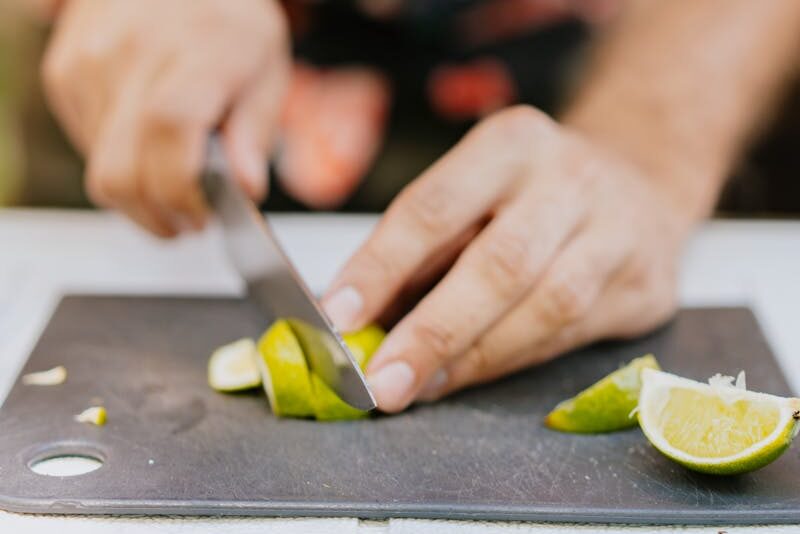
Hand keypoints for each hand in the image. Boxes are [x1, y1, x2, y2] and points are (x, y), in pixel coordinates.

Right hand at [42, 0, 288, 235]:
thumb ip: (255, 132)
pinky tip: (148, 148)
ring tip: (176, 182)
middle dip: (157, 216)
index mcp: (195, 52)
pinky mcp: (64, 73)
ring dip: (140, 195)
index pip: (168, 132)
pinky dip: (120, 164)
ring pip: (101, 169)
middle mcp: (131, 54)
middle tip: (189, 223)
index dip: (182, 192)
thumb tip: (246, 189)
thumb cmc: (227, 21)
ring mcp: (89, 64)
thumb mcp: (266, 71)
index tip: (204, 218)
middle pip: (122, 170)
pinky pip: (87, 147)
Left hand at [323, 106, 697, 412]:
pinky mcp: (647, 285)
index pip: (435, 207)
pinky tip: (467, 376)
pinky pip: (573, 335)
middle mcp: (571, 179)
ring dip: (474, 357)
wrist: (640, 180)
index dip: (382, 266)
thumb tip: (357, 320)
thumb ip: (423, 251)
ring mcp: (619, 231)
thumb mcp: (474, 191)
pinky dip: (511, 361)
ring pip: (547, 307)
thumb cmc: (530, 192)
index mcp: (511, 143)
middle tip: (380, 379)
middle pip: (499, 263)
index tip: (339, 317)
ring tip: (418, 387)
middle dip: (433, 330)